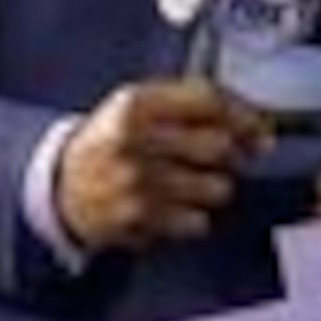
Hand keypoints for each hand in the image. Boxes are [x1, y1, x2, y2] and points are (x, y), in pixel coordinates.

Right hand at [57, 78, 268, 251]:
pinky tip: (166, 207)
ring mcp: (135, 179)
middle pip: (220, 146)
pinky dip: (190, 218)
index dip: (245, 116)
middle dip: (231, 156)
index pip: (209, 99)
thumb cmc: (112, 143)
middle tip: (218, 160)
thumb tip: (259, 127)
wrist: (60, 188)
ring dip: (210, 189)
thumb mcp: (138, 107)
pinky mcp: (138, 216)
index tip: (260, 132)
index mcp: (135, 103)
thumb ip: (193, 104)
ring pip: (217, 188)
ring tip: (183, 184)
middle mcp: (134, 138)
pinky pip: (198, 221)